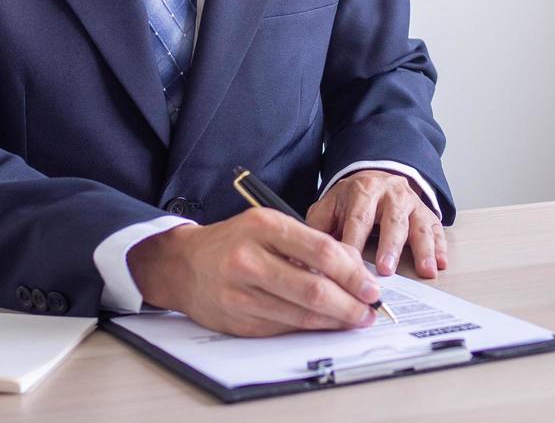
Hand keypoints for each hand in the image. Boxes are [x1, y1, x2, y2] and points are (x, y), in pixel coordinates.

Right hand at [129, 208, 381, 336]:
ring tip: (354, 319)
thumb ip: (309, 243)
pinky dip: (311, 329)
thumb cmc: (234, 241)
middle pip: (314, 289)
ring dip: (335, 321)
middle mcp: (250, 259)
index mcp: (263, 226)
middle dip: (350, 304)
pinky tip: (326, 325)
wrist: (183, 264)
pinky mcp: (239, 320)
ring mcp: (241, 293)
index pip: (321, 251)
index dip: (352, 272)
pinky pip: (285, 328)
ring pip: (301, 315)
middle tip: (369, 309)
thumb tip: (354, 269)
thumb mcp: (269, 225)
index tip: (371, 286)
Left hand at [306, 169, 447, 278]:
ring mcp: (412, 203)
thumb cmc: (351, 201)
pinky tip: (440, 263)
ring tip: (425, 270)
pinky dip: (440, 246)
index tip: (349, 267)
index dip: (354, 243)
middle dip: (389, 246)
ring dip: (422, 249)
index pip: (357, 218)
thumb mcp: (329, 206)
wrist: (377, 177)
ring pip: (418, 225)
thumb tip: (301, 256)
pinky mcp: (427, 212)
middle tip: (386, 270)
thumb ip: (317, 228)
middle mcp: (390, 193)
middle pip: (391, 221)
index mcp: (362, 190)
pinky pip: (436, 228)